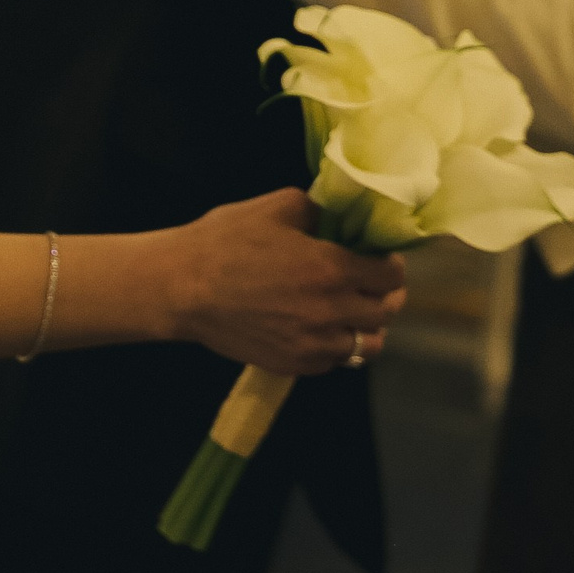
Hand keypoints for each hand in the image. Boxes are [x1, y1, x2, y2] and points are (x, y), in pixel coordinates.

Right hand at [173, 187, 407, 373]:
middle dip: (386, 295)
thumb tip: (338, 218)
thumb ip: (319, 211)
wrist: (183, 288)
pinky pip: (335, 361)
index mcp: (332, 269)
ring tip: (353, 311)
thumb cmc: (227, 240)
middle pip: (386, 312)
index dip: (390, 265)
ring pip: (367, 346)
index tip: (381, 259)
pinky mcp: (294, 365)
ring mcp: (313, 344)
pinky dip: (338, 346)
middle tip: (374, 284)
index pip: (390, 276)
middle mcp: (331, 312)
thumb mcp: (279, 207)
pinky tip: (324, 327)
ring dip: (367, 326)